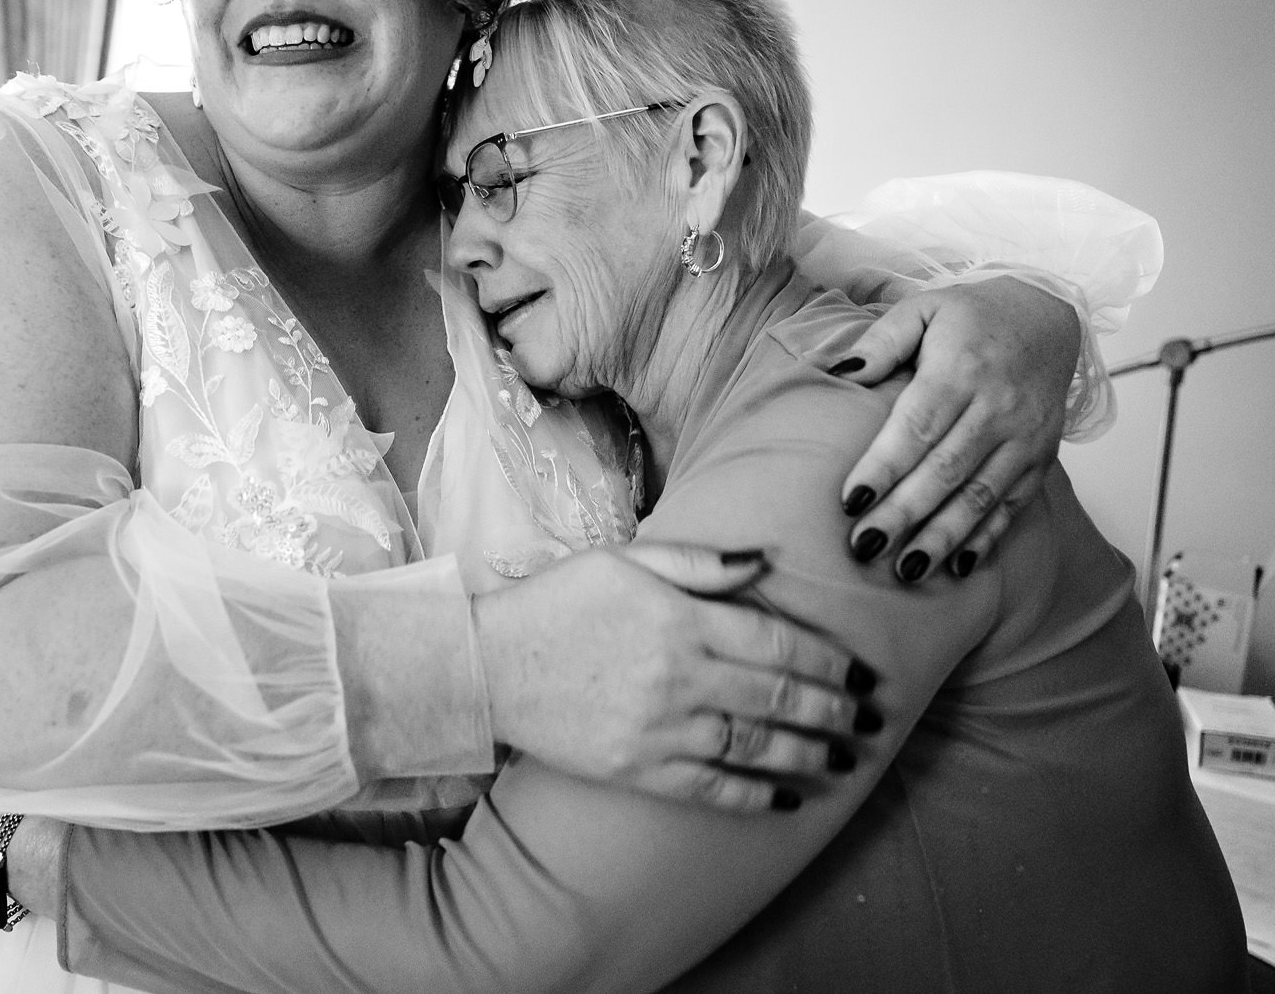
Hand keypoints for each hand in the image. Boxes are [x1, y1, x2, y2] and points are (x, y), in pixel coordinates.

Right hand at [474, 545, 879, 812]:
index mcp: (679, 619)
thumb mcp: (625, 560)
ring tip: (843, 759)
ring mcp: (659, 727)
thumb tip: (766, 560)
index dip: (824, 659)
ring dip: (808, 754)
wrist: (489, 666)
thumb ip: (700, 562)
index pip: (774, 640)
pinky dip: (754, 794)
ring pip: (755, 745)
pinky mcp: (638, 768)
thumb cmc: (557, 604)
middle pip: (777, 697)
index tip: (856, 672)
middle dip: (832, 709)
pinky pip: (711, 787)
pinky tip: (786, 796)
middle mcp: (678, 675)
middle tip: (867, 718)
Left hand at [824, 276, 1080, 580]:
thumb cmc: (973, 316)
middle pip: (944, 470)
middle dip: (904, 514)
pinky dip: (988, 537)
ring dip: (943, 537)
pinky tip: (959, 566)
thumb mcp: (923, 308)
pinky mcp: (1041, 456)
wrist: (1049, 314)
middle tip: (864, 548)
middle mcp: (997, 408)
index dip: (884, 467)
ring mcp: (1024, 437)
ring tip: (906, 570)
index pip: (916, 426)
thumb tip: (838, 373)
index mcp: (960, 370)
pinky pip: (1014, 503)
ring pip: (980, 495)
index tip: (851, 501)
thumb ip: (881, 341)